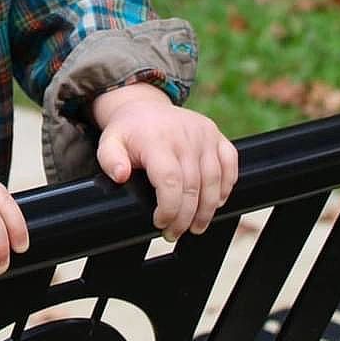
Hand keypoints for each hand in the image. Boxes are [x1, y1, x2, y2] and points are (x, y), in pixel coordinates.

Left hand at [92, 83, 237, 241]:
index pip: (170, 181)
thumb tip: (121, 175)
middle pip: (193, 186)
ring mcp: (203, 134)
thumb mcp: (109, 143)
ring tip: (196, 226)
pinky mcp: (216, 135)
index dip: (169, 208)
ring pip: (213, 180)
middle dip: (186, 217)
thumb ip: (110, 160)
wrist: (145, 107)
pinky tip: (215, 202)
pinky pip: (230, 163)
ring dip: (207, 209)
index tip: (160, 223)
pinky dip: (226, 186)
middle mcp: (184, 135)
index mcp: (157, 139)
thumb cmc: (129, 132)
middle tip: (175, 232)